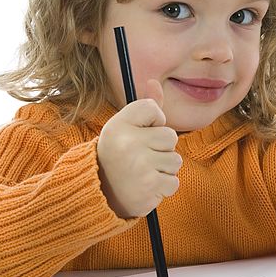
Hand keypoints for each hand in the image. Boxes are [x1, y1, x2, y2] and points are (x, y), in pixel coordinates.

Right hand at [97, 79, 181, 217]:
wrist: (100, 195)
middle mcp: (128, 142)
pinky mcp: (151, 185)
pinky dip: (164, 187)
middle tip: (140, 158)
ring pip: (175, 160)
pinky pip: (174, 181)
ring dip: (164, 169)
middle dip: (161, 148)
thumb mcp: (125, 129)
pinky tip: (146, 186)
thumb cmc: (118, 156)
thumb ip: (144, 109)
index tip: (140, 134)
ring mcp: (140, 165)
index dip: (152, 122)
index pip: (153, 109)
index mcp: (119, 125)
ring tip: (143, 173)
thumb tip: (154, 81)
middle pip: (170, 136)